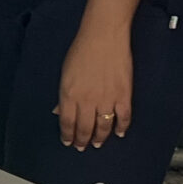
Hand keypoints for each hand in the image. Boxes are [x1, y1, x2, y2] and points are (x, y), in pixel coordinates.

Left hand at [56, 19, 133, 149]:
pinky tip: (118, 133)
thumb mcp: (65, 72)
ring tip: (97, 143)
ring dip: (100, 138)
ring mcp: (107, 100)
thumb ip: (63, 94)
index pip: (67, 122)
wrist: (104, 36)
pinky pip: (123, 118)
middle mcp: (87, 101)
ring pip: (103, 127)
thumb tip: (59, 110)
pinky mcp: (123, 95)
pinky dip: (121, 127)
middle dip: (82, 140)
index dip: (67, 135)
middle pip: (84, 128)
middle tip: (82, 147)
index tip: (68, 142)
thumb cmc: (82, 50)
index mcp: (69, 95)